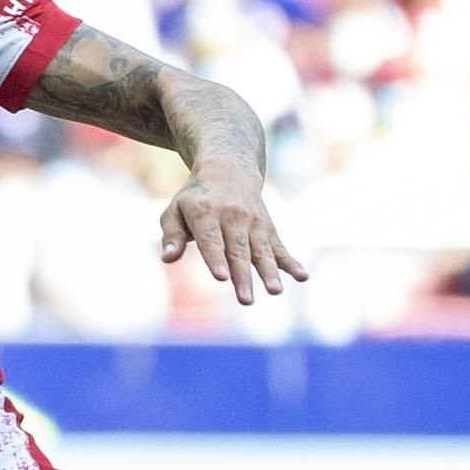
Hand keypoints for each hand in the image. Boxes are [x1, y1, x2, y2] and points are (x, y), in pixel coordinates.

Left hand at [157, 165, 310, 305]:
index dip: (216, 258)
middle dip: (242, 275)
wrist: (230, 169)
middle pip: (238, 250)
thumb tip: (167, 258)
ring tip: (274, 292)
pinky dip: (291, 262)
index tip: (221, 277)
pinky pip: (279, 247)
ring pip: (261, 250)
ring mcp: (253, 222)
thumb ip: (172, 235)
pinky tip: (302, 276)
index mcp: (205, 212)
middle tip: (245, 300)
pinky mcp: (267, 228)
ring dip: (269, 272)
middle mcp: (233, 216)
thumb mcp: (176, 210)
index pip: (211, 238)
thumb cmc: (195, 199)